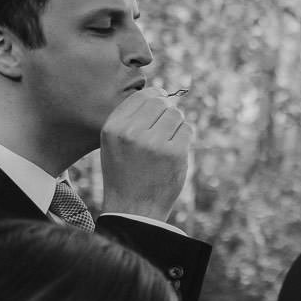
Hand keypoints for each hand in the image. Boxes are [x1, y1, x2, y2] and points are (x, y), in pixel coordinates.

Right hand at [100, 87, 190, 220]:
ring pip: (176, 114)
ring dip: (176, 124)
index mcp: (113, 128)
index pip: (141, 96)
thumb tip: (159, 92)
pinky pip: (187, 129)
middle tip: (163, 127)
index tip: (157, 106)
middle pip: (160, 102)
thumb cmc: (125, 172)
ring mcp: (154, 142)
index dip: (154, 97)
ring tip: (166, 141)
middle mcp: (131, 132)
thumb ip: (131, 118)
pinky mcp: (174, 153)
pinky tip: (174, 149)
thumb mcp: (115, 143)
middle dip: (166, 110)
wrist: (133, 208)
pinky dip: (184, 137)